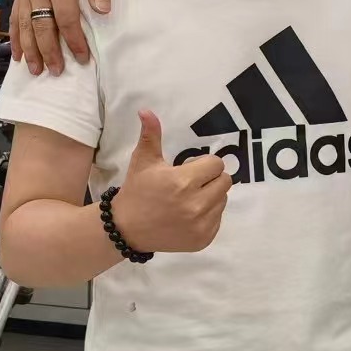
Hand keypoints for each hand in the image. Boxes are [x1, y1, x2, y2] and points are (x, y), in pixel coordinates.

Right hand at [10, 0, 114, 75]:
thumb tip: (102, 12)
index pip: (66, 19)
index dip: (74, 41)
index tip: (83, 59)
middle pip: (42, 26)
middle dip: (48, 51)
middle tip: (56, 72)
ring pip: (24, 23)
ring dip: (29, 48)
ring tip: (34, 70)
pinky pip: (15, 14)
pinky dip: (15, 34)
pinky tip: (18, 52)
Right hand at [108, 111, 230, 253]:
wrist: (125, 229)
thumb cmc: (137, 191)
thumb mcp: (143, 161)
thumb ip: (151, 135)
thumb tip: (146, 111)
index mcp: (183, 182)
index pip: (216, 164)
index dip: (204, 164)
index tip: (190, 169)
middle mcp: (195, 205)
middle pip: (225, 181)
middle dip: (211, 179)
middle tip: (191, 183)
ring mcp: (200, 225)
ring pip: (223, 200)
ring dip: (211, 196)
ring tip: (189, 199)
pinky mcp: (203, 240)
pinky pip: (219, 219)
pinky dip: (208, 215)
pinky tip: (189, 215)